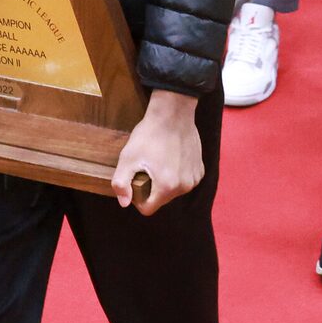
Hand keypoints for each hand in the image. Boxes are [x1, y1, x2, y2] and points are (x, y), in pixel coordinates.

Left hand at [114, 90, 204, 213]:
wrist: (173, 113)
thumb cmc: (150, 135)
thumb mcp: (128, 158)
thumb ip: (121, 184)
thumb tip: (124, 203)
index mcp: (167, 187)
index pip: (148, 208)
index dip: (137, 198)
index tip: (136, 181)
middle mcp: (185, 186)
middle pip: (161, 200)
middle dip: (152, 189)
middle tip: (147, 168)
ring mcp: (194, 178)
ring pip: (173, 191)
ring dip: (165, 182)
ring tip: (159, 161)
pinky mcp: (200, 169)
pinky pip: (184, 181)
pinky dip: (177, 174)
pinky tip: (172, 158)